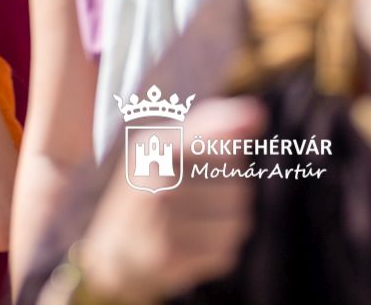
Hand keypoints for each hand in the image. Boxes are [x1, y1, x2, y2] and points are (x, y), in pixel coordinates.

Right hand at [77, 97, 264, 302]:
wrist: (113, 250)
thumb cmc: (147, 187)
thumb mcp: (164, 144)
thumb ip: (211, 125)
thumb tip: (257, 113)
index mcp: (152, 147)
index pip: (225, 145)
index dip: (229, 151)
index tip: (215, 156)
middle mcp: (156, 184)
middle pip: (237, 181)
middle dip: (226, 186)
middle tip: (192, 190)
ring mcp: (162, 224)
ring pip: (237, 217)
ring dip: (225, 218)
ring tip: (191, 217)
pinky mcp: (170, 258)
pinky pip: (226, 247)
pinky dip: (216, 245)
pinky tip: (189, 241)